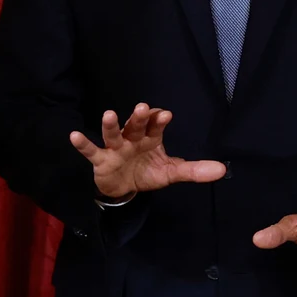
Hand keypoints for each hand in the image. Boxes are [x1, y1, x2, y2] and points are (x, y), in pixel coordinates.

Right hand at [70, 103, 224, 200]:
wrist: (123, 188)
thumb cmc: (147, 172)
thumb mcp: (171, 173)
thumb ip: (194, 171)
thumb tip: (223, 170)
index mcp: (151, 138)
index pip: (156, 126)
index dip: (159, 120)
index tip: (165, 115)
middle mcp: (133, 139)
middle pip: (135, 125)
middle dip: (139, 117)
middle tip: (143, 108)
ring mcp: (115, 148)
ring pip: (113, 133)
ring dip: (110, 124)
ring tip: (109, 114)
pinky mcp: (100, 160)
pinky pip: (91, 150)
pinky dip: (83, 143)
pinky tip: (74, 135)